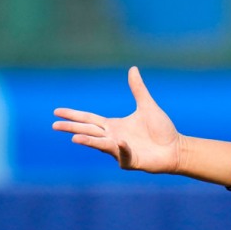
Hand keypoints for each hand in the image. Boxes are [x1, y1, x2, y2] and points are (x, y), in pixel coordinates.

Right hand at [52, 66, 180, 172]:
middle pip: (88, 131)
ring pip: (101, 145)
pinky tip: (120, 142)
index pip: (89, 119)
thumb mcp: (147, 106)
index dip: (73, 115)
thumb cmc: (161, 129)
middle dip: (72, 128)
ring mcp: (120, 151)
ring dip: (88, 141)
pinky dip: (122, 149)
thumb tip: (133, 68)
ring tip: (75, 137)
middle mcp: (113, 138)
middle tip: (54, 126)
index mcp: (114, 126)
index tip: (57, 111)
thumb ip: (138, 89)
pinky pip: (123, 155)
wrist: (176, 148)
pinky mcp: (131, 161)